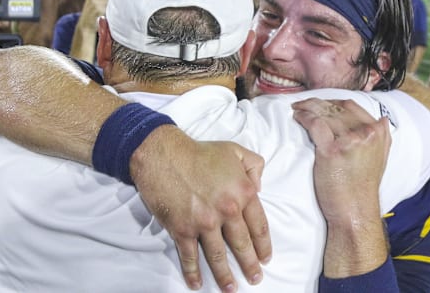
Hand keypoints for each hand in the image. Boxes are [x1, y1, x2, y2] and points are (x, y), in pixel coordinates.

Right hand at [131, 126, 270, 291]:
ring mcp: (204, 222)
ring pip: (218, 255)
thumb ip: (254, 167)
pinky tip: (197, 283)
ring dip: (225, 275)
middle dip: (250, 264)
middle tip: (255, 279)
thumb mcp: (235, 151)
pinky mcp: (182, 229)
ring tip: (231, 288)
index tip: (266, 257)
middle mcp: (227, 210)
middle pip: (242, 244)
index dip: (264, 244)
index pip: (259, 225)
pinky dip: (193, 272)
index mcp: (243, 192)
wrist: (163, 154)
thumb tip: (259, 187)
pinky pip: (190, 256)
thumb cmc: (199, 151)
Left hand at [291, 98, 390, 223]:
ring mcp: (350, 139)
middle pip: (337, 107)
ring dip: (307, 108)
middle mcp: (367, 132)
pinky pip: (314, 123)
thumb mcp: (380, 159)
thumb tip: (382, 120)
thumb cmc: (362, 188)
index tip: (321, 104)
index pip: (352, 106)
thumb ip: (381, 138)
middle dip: (317, 102)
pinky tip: (297, 117)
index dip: (333, 102)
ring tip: (297, 109)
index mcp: (379, 132)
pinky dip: (303, 117)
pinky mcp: (332, 149)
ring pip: (324, 112)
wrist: (355, 212)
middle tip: (302, 103)